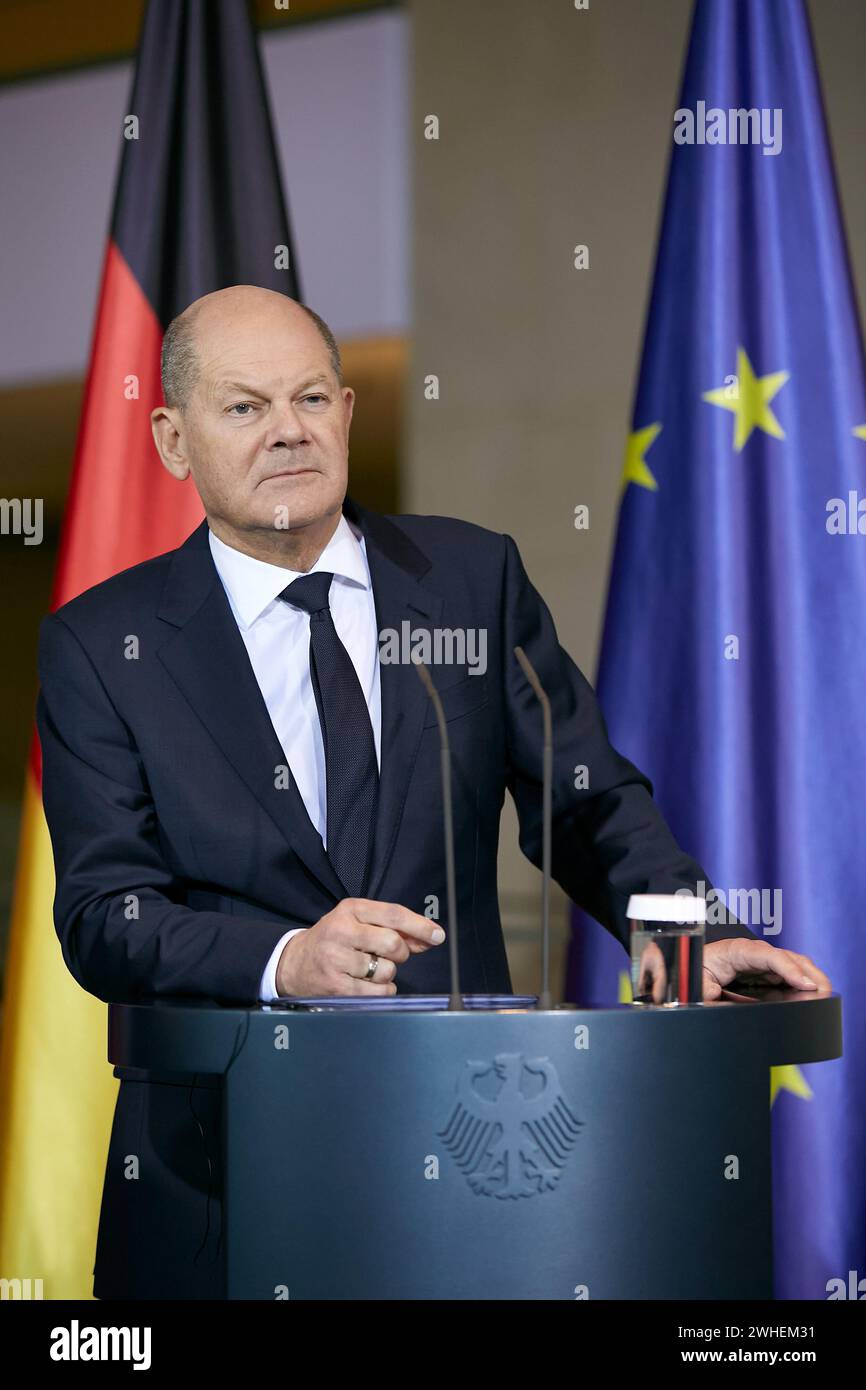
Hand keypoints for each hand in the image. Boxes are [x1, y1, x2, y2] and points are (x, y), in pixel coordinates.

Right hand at [275, 898, 445, 996]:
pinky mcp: (336, 986)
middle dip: (400, 953)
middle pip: (393, 944)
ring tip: (368, 969)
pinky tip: (366, 984)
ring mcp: (336, 959)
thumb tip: (430, 938)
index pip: (393, 914)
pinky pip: (378, 992)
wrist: (294, 964)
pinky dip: (381, 990)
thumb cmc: (334, 940)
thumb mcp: (358, 923)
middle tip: (388, 955)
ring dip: (387, 973)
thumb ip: (394, 928)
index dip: (420, 926)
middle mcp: (341, 931)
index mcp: (350, 910)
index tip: (438, 936)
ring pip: (387, 970)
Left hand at [702, 938, 830, 1000]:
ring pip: (795, 967)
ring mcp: (763, 964)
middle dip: (810, 974)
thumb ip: (706, 990)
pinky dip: (804, 987)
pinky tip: (813, 999)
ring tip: (824, 998)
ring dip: (811, 980)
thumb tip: (718, 997)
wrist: (691, 968)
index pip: (769, 956)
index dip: (789, 969)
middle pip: (790, 958)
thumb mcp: (696, 982)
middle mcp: (755, 954)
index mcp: (736, 951)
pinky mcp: (767, 975)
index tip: (805, 984)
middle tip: (824, 994)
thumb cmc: (694, 971)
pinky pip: (790, 978)